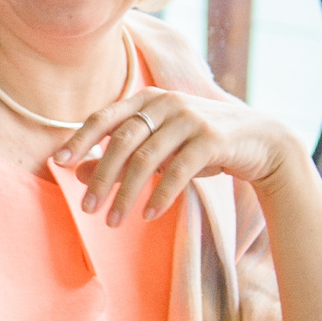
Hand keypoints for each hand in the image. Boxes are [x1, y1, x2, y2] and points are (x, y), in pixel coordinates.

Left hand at [54, 85, 303, 226]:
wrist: (262, 142)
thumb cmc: (201, 145)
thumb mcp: (159, 150)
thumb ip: (121, 157)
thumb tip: (78, 172)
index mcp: (148, 99)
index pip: (104, 117)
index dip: (80, 139)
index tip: (59, 163)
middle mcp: (166, 103)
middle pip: (121, 141)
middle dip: (101, 176)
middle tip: (86, 208)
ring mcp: (190, 118)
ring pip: (147, 158)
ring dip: (126, 193)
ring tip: (113, 221)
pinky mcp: (212, 139)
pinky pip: (179, 170)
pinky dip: (161, 194)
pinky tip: (148, 215)